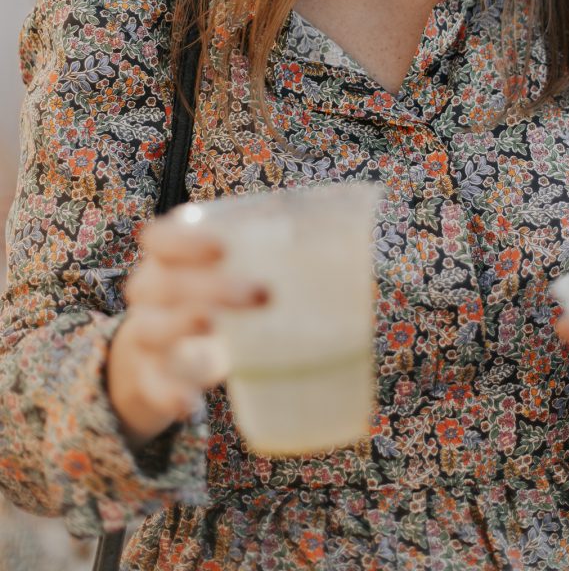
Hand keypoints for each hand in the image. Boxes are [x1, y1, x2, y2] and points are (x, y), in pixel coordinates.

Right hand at [107, 212, 268, 447]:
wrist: (153, 356)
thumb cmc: (206, 299)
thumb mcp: (225, 275)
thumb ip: (268, 258)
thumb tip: (346, 241)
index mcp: (169, 258)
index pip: (162, 240)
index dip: (186, 241)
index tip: (224, 247)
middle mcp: (149, 294)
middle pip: (166, 284)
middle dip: (212, 287)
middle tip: (264, 293)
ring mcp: (144, 336)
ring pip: (152, 329)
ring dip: (184, 326)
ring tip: (216, 326)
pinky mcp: (148, 379)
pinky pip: (152, 387)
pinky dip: (169, 395)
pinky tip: (192, 405)